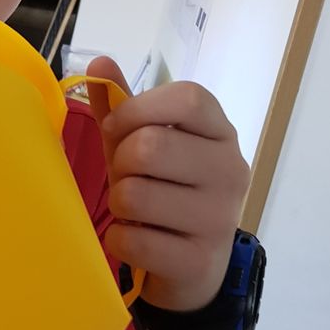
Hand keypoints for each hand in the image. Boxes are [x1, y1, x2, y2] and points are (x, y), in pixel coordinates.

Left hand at [85, 57, 249, 312]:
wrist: (192, 268)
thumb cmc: (164, 193)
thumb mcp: (143, 145)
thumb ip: (122, 106)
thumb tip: (98, 61)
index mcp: (220, 133)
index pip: (188, 98)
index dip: (138, 109)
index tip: (116, 128)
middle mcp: (231, 170)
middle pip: (150, 146)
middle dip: (121, 164)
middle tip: (128, 179)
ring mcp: (220, 217)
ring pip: (134, 195)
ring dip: (119, 205)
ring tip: (134, 212)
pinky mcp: (199, 259)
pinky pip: (132, 239)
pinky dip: (119, 241)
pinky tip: (137, 240)